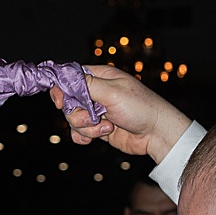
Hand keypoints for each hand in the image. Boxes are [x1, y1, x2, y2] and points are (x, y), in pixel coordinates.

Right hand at [50, 62, 190, 161]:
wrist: (155, 133)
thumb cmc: (140, 107)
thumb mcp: (112, 92)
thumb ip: (86, 85)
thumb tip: (64, 78)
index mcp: (100, 76)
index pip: (70, 78)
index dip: (61, 89)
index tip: (60, 101)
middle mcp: (96, 92)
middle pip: (68, 102)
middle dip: (78, 113)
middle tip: (94, 116)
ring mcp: (96, 111)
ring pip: (73, 119)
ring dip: (86, 127)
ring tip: (106, 128)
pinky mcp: (98, 128)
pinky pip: (79, 133)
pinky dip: (84, 137)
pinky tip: (97, 138)